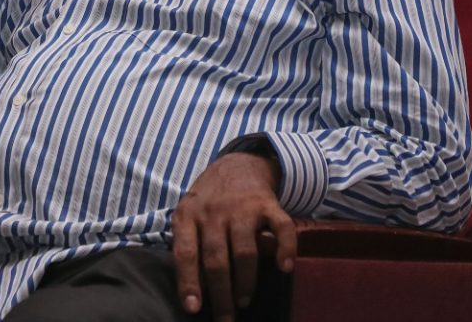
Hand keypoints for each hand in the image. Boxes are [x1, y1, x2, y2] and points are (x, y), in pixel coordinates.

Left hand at [172, 151, 296, 320]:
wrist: (237, 164)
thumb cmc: (209, 200)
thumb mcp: (189, 214)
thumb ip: (189, 244)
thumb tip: (194, 290)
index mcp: (188, 215)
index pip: (186, 253)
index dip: (189, 282)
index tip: (193, 308)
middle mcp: (214, 211)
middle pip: (216, 259)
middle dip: (221, 294)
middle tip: (226, 318)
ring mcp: (242, 207)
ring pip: (244, 251)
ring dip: (246, 281)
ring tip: (244, 300)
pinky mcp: (268, 204)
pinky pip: (281, 227)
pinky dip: (285, 248)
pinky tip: (285, 268)